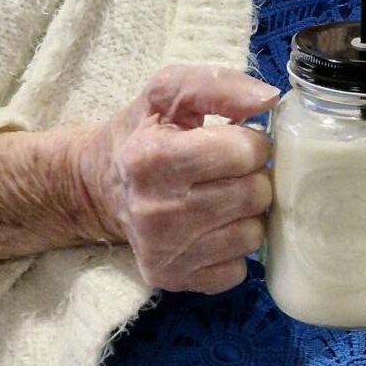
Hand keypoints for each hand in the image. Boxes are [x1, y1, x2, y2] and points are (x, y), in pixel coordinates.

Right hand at [78, 65, 277, 294]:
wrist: (98, 186)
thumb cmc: (142, 135)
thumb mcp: (167, 93)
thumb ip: (218, 86)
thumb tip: (268, 100)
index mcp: (153, 159)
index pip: (246, 152)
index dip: (249, 141)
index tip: (231, 141)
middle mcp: (156, 211)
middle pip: (256, 194)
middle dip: (251, 177)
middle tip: (226, 172)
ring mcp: (164, 252)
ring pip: (253, 234)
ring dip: (246, 214)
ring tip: (219, 198)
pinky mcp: (173, 280)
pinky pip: (239, 270)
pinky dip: (233, 248)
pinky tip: (211, 229)